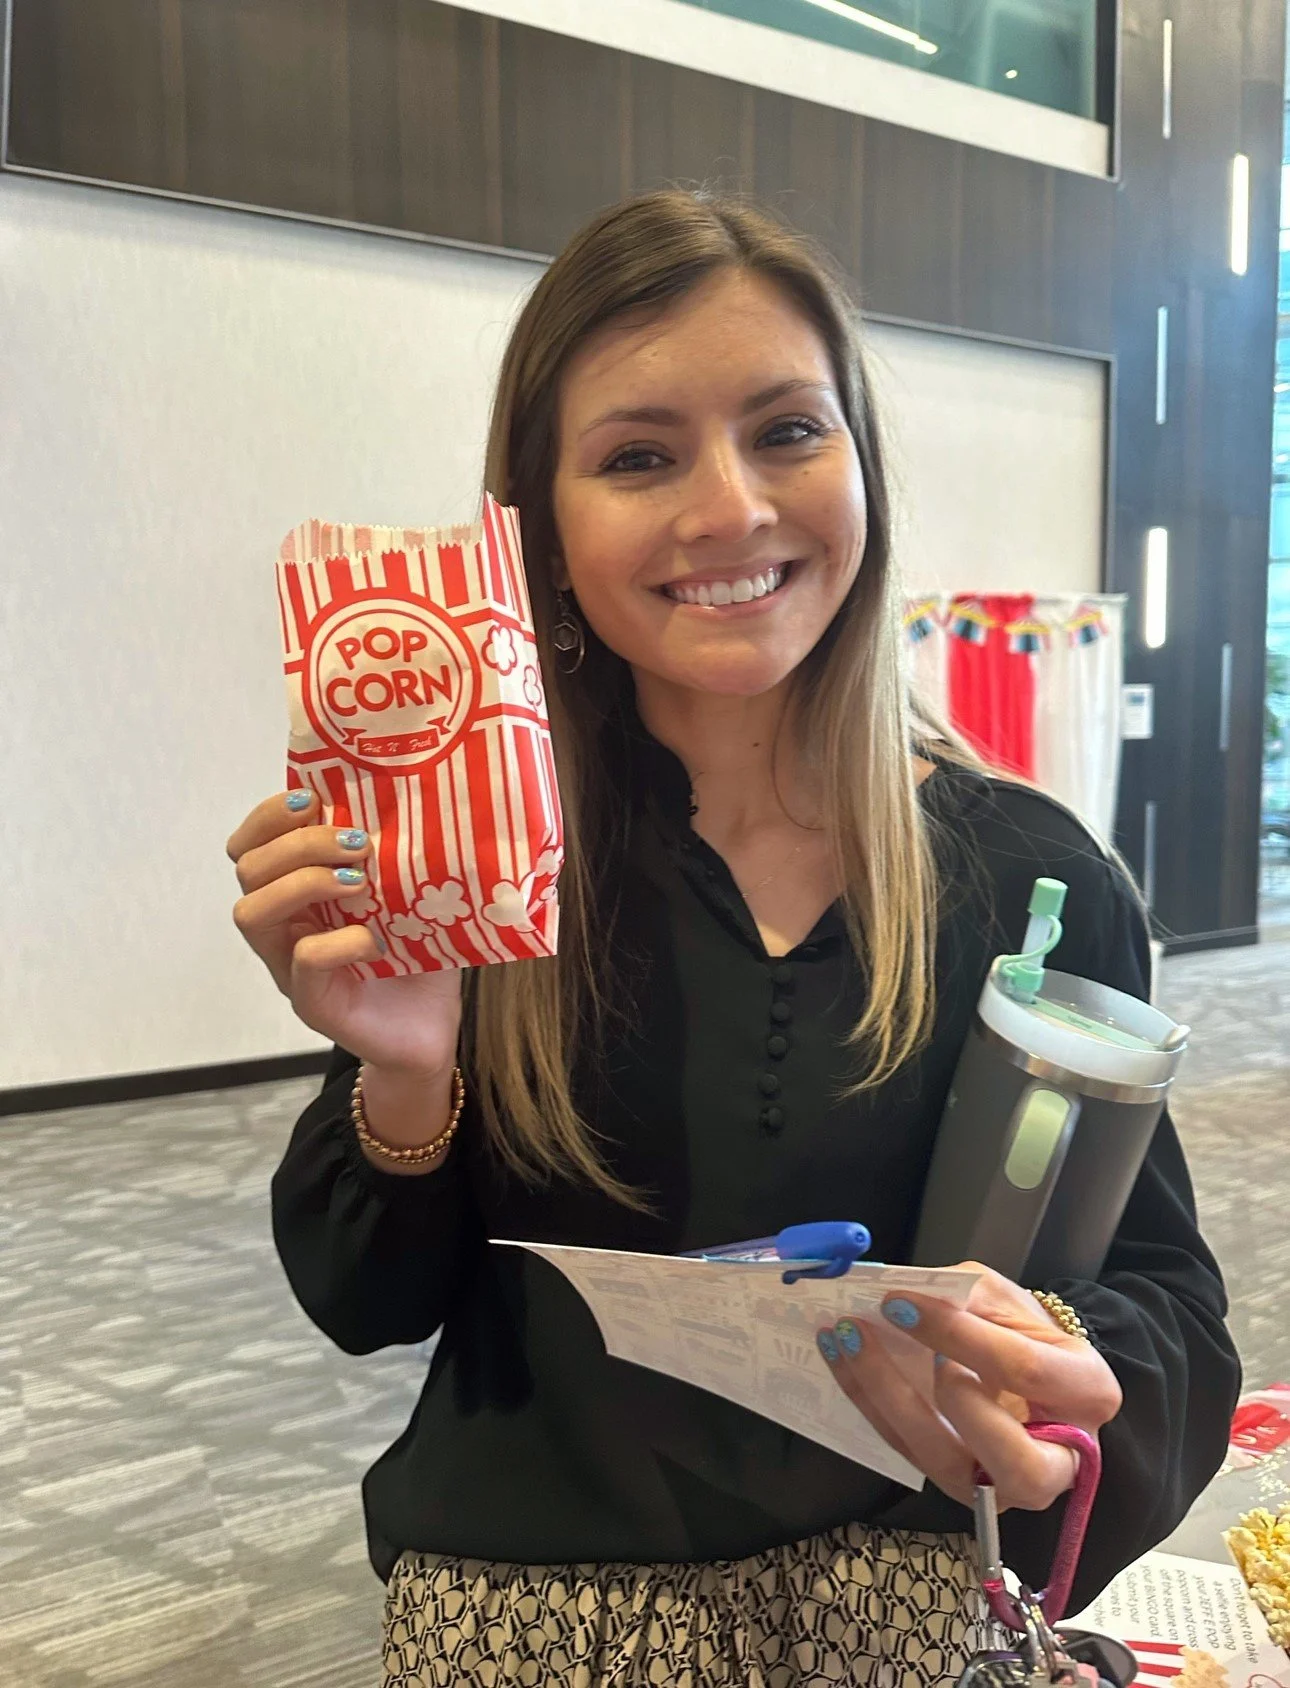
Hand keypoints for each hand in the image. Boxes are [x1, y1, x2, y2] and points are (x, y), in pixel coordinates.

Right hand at [226, 789, 461, 1077]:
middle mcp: (282, 926)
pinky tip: (374, 941)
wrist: (431, 1029)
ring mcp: (288, 966)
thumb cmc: (416, 956)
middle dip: (298, 844)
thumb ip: (394, 853)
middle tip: (355, 843)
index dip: (269, 815)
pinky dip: (338, 943)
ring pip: (252, 912)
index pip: (251, 843)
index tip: (313, 798)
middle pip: (248, 868)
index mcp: (295, 891)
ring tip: (359, 881)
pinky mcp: (311, 1002)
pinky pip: (303, 961)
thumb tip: (414, 795)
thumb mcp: (405, 893)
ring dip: (303, 883)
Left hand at [817, 1263, 1121, 1511]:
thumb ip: (968, 1298)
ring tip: (842, 1339)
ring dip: (884, 1399)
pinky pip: (910, 1453)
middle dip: (938, 1402)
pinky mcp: (961, 1484)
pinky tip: (839, 1358)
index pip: (1023, 1368)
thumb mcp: (1008, 1300)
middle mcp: (1058, 1460)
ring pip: (945, 1465)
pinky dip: (871, 1404)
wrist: (1033, 1373)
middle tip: (878, 1335)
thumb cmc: (1027, 1331)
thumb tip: (910, 1298)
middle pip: (1008, 1457)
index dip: (958, 1335)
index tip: (898, 1302)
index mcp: (1087, 1393)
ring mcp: (1006, 1484)